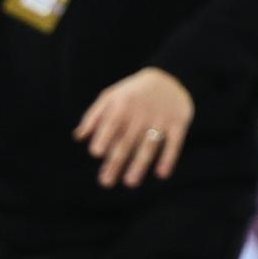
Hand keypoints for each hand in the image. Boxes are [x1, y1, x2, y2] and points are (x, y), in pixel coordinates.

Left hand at [74, 67, 192, 188]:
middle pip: (127, 140)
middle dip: (116, 162)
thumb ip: (93, 116)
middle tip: (106, 182)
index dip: (104, 137)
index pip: (111, 123)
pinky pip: (174, 142)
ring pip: (149, 144)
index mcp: (123, 105)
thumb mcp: (111, 96)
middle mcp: (142, 112)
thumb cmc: (132, 92)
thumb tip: (78, 137)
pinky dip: (169, 158)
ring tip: (130, 182)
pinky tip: (162, 174)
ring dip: (140, 164)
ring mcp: (161, 118)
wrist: (171, 76)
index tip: (97, 153)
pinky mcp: (179, 122)